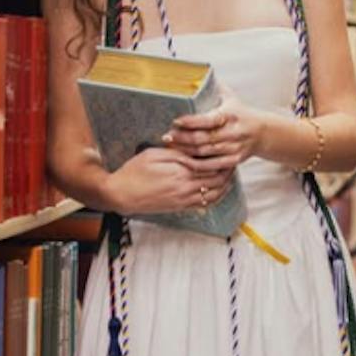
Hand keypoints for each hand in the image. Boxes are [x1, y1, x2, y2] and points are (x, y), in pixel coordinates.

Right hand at [108, 145, 235, 216]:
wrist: (121, 195)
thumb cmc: (134, 172)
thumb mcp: (153, 154)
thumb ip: (176, 152)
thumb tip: (193, 148)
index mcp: (181, 172)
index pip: (210, 165)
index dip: (223, 159)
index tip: (229, 151)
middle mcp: (185, 187)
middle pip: (216, 180)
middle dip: (228, 171)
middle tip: (234, 162)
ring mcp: (183, 199)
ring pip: (213, 194)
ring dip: (224, 186)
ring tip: (230, 176)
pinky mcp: (179, 207)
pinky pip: (203, 205)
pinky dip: (215, 198)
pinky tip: (218, 192)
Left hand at [162, 86, 265, 169]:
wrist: (262, 132)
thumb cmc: (240, 112)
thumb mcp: (230, 97)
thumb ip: (214, 87)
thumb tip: (196, 72)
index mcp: (230, 114)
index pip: (209, 119)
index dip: (191, 122)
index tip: (175, 121)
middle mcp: (233, 132)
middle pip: (203, 138)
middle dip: (182, 139)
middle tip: (166, 137)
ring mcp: (234, 148)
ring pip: (205, 153)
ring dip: (186, 152)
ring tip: (171, 148)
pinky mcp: (234, 160)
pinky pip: (212, 166)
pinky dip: (197, 165)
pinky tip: (184, 161)